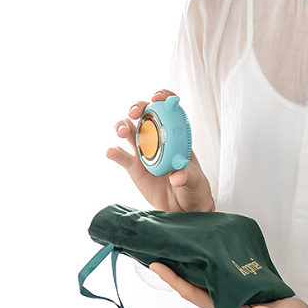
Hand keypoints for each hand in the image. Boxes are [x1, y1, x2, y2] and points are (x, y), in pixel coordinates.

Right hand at [107, 90, 213, 212]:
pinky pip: (121, 156)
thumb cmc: (194, 189)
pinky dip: (114, 152)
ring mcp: (144, 151)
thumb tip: (177, 176)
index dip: (161, 98)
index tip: (156, 98)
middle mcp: (157, 137)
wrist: (183, 209)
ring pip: (129, 130)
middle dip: (137, 107)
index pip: (168, 108)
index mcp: (175, 134)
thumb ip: (187, 176)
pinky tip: (111, 152)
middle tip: (134, 113)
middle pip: (143, 114)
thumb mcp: (195, 181)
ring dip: (122, 126)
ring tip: (122, 132)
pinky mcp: (133, 167)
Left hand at [149, 263, 307, 307]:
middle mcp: (223, 303)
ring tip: (171, 247)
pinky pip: (214, 275)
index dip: (174, 280)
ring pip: (200, 280)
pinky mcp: (237, 288)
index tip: (157, 265)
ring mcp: (229, 296)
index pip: (194, 294)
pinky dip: (203, 263)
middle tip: (155, 249)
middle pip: (190, 285)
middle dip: (172, 270)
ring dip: (184, 266)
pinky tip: (199, 251)